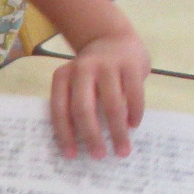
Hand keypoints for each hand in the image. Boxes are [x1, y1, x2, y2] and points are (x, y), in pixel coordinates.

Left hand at [48, 31, 147, 158]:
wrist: (112, 37)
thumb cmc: (91, 71)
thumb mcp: (75, 82)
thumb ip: (75, 104)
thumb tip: (80, 143)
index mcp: (62, 76)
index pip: (59, 110)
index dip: (65, 135)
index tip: (72, 156)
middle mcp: (82, 69)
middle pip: (83, 109)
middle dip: (91, 136)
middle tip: (99, 156)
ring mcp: (107, 65)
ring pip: (112, 106)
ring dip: (117, 132)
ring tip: (122, 149)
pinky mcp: (131, 65)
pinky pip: (134, 95)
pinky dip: (134, 114)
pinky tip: (133, 126)